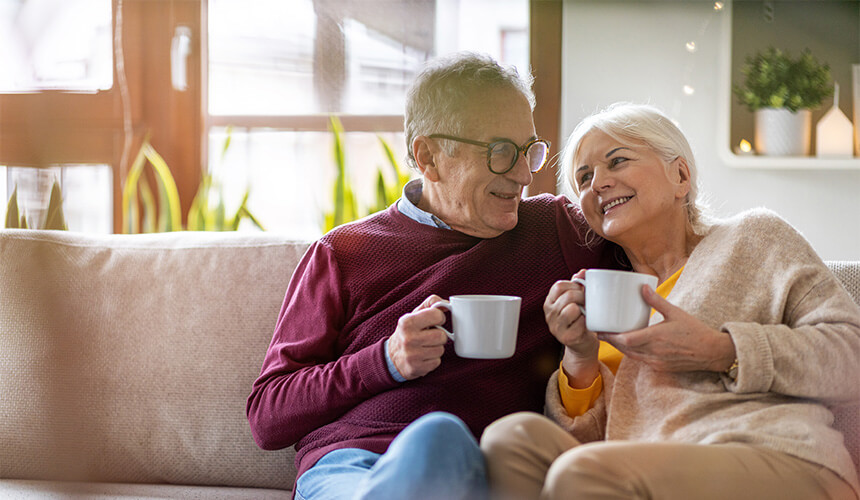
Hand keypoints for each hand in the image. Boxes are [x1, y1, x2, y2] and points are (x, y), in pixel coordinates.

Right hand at [388, 295, 449, 379]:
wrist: (391, 357)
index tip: (434, 321)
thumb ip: (430, 304)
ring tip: (425, 347)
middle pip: (441, 335)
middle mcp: (408, 338)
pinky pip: (437, 362)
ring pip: (440, 350)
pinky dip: (433, 360)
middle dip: (439, 335)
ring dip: (436, 348)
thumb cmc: (408, 332)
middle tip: (430, 336)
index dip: (439, 318)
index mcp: (407, 322)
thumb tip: (447, 304)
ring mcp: (411, 355)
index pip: (437, 315)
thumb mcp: (414, 315)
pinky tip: (423, 357)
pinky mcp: (416, 368)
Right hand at [545, 270, 600, 386]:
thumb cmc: (579, 320)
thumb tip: (582, 271)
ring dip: (583, 310)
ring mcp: (556, 327)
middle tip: (588, 302)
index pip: (559, 286)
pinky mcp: (566, 338)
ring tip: (586, 313)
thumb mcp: (576, 300)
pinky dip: (586, 322)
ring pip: (572, 309)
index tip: (581, 290)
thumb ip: (577, 285)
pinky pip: (579, 323)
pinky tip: (586, 324)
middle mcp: (549, 314)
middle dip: (582, 297)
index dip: (573, 285)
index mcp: (550, 302)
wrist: (582, 345)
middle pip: (567, 296)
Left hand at [597, 285, 735, 372]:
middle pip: (625, 349)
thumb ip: (656, 301)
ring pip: (631, 356)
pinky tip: (629, 346)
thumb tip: (642, 287)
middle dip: (611, 341)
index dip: (611, 336)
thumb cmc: (695, 331)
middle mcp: (654, 352)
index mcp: (656, 338)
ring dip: (620, 348)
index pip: (626, 340)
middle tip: (600, 332)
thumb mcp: (675, 313)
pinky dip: (632, 353)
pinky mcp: (660, 368)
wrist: (712, 352)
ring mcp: (656, 362)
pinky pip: (640, 360)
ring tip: (610, 338)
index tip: (600, 329)